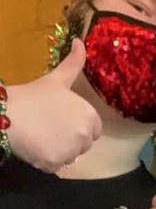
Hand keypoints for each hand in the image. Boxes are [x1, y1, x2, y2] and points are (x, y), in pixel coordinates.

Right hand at [4, 40, 101, 172]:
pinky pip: (55, 167)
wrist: (6, 113)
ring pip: (69, 157)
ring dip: (57, 151)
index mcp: (90, 116)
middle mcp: (85, 135)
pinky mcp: (54, 164)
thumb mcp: (56, 79)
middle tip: (46, 128)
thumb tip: (81, 41)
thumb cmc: (31, 96)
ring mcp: (70, 151)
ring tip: (39, 136)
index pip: (93, 131)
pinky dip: (45, 161)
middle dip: (68, 140)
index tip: (59, 121)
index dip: (76, 127)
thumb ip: (74, 64)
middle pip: (82, 145)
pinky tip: (33, 147)